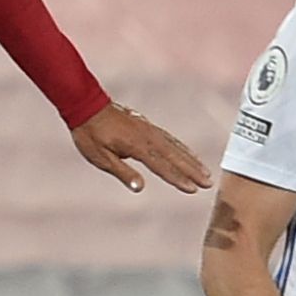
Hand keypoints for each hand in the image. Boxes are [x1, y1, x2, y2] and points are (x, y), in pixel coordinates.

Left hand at [70, 102, 212, 195]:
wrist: (86, 106)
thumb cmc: (90, 135)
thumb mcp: (101, 158)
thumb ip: (122, 172)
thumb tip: (139, 188)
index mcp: (136, 146)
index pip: (161, 166)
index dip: (177, 179)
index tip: (192, 189)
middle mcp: (147, 137)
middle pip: (175, 156)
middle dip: (192, 171)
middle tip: (208, 183)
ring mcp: (149, 130)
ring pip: (176, 146)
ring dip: (191, 160)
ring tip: (206, 172)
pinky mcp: (148, 126)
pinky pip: (170, 138)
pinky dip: (182, 147)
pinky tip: (189, 154)